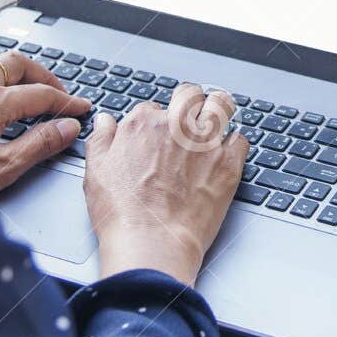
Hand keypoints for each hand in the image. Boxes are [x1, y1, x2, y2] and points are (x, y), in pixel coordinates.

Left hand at [0, 52, 91, 193]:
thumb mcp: (1, 167)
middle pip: (19, 63)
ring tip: (30, 88)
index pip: (42, 94)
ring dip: (17, 72)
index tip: (80, 108)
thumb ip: (38, 144)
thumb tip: (66, 128)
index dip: (67, 101)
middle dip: (44, 75)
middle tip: (59, 93)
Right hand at [83, 86, 245, 285]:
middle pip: (189, 94)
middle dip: (189, 101)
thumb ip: (101, 140)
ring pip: (220, 105)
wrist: (152, 242)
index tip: (157, 134)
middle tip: (190, 114)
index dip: (155, 120)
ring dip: (218, 108)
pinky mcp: (228, 164)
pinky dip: (235, 142)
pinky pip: (241, 139)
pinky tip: (229, 150)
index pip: (153, 107)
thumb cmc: (122, 214)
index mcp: (143, 124)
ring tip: (217, 115)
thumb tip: (105, 121)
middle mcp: (176, 126)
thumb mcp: (96, 172)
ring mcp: (206, 143)